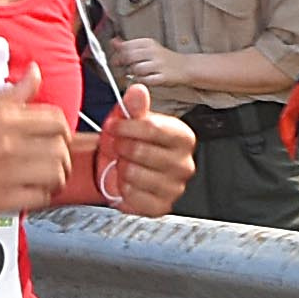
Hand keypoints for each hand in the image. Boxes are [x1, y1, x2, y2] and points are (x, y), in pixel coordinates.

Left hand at [93, 80, 198, 217]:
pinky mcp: (162, 206)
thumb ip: (134, 106)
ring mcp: (175, 187)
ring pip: (134, 174)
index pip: (153, 128)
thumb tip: (138, 91)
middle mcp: (185, 163)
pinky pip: (133, 196)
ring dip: (121, 169)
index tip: (113, 126)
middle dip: (121, 148)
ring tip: (124, 165)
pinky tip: (127, 182)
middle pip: (141, 151)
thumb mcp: (130, 120)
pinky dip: (123, 190)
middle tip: (119, 148)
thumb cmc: (130, 143)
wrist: (121, 169)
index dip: (126, 127)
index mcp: (183, 137)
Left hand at [114, 33, 180, 88]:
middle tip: (122, 68)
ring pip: (135, 69)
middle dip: (122, 64)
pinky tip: (142, 79)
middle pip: (128, 57)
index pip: (126, 46)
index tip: (116, 60)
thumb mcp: (146, 48)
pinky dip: (140, 81)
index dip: (117, 54)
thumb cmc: (162, 58)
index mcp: (148, 43)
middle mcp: (153, 52)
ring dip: (131, 74)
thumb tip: (113, 41)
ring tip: (134, 74)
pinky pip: (145, 80)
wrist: (185, 67)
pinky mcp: (163, 77)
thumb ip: (129, 45)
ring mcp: (159, 65)